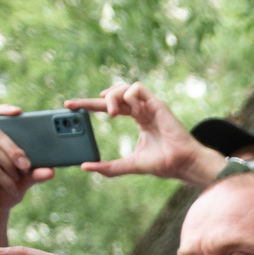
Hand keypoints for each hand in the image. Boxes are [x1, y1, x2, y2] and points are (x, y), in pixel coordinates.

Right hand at [0, 108, 45, 238]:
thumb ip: (36, 172)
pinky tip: (11, 188)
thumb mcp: (25, 179)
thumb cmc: (5, 188)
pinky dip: (5, 179)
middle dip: (14, 149)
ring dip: (9, 165)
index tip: (19, 112)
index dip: (3, 110)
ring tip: (17, 179)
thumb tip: (51, 171)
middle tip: (27, 166)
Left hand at [70, 82, 224, 185]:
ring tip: (111, 113)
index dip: (89, 105)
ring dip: (112, 97)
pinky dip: (129, 96)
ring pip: (124, 87)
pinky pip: (137, 88)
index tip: (69, 105)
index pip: (110, 106)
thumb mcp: (130, 164)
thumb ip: (109, 166)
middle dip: (93, 99)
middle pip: (114, 94)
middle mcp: (143, 110)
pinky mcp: (157, 104)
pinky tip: (131, 111)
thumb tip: (85, 167)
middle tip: (80, 108)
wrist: (183, 164)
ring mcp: (150, 106)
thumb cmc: (164, 164)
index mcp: (139, 120)